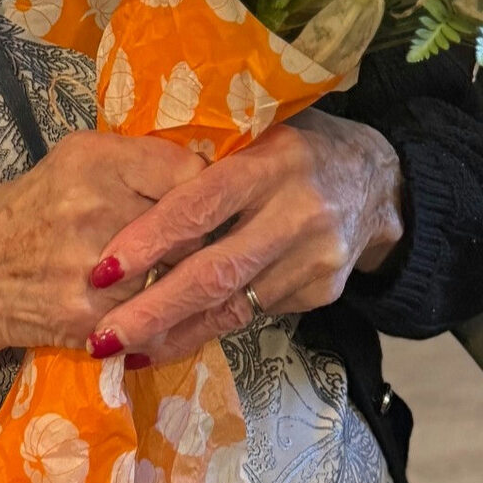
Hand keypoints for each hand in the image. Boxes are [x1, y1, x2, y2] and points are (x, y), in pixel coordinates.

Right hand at [0, 130, 204, 375]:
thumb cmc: (25, 212)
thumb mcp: (73, 162)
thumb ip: (134, 161)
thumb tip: (204, 170)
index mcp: (93, 160)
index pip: (187, 172)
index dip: (202, 191)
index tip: (201, 203)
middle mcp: (95, 207)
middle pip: (189, 228)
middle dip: (195, 240)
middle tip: (194, 244)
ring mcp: (94, 269)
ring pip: (176, 277)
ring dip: (179, 281)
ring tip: (169, 276)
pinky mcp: (90, 320)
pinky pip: (152, 318)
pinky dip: (157, 316)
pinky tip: (147, 308)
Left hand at [84, 108, 403, 365]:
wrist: (378, 182)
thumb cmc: (296, 147)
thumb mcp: (257, 132)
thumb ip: (207, 158)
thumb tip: (128, 190)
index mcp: (272, 162)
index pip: (202, 204)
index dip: (151, 239)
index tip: (104, 268)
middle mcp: (298, 213)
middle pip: (215, 273)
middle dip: (154, 309)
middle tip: (104, 336)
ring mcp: (315, 258)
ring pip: (233, 306)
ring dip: (176, 332)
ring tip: (128, 350)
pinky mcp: (323, 292)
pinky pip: (254, 312)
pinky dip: (210, 326)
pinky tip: (177, 337)